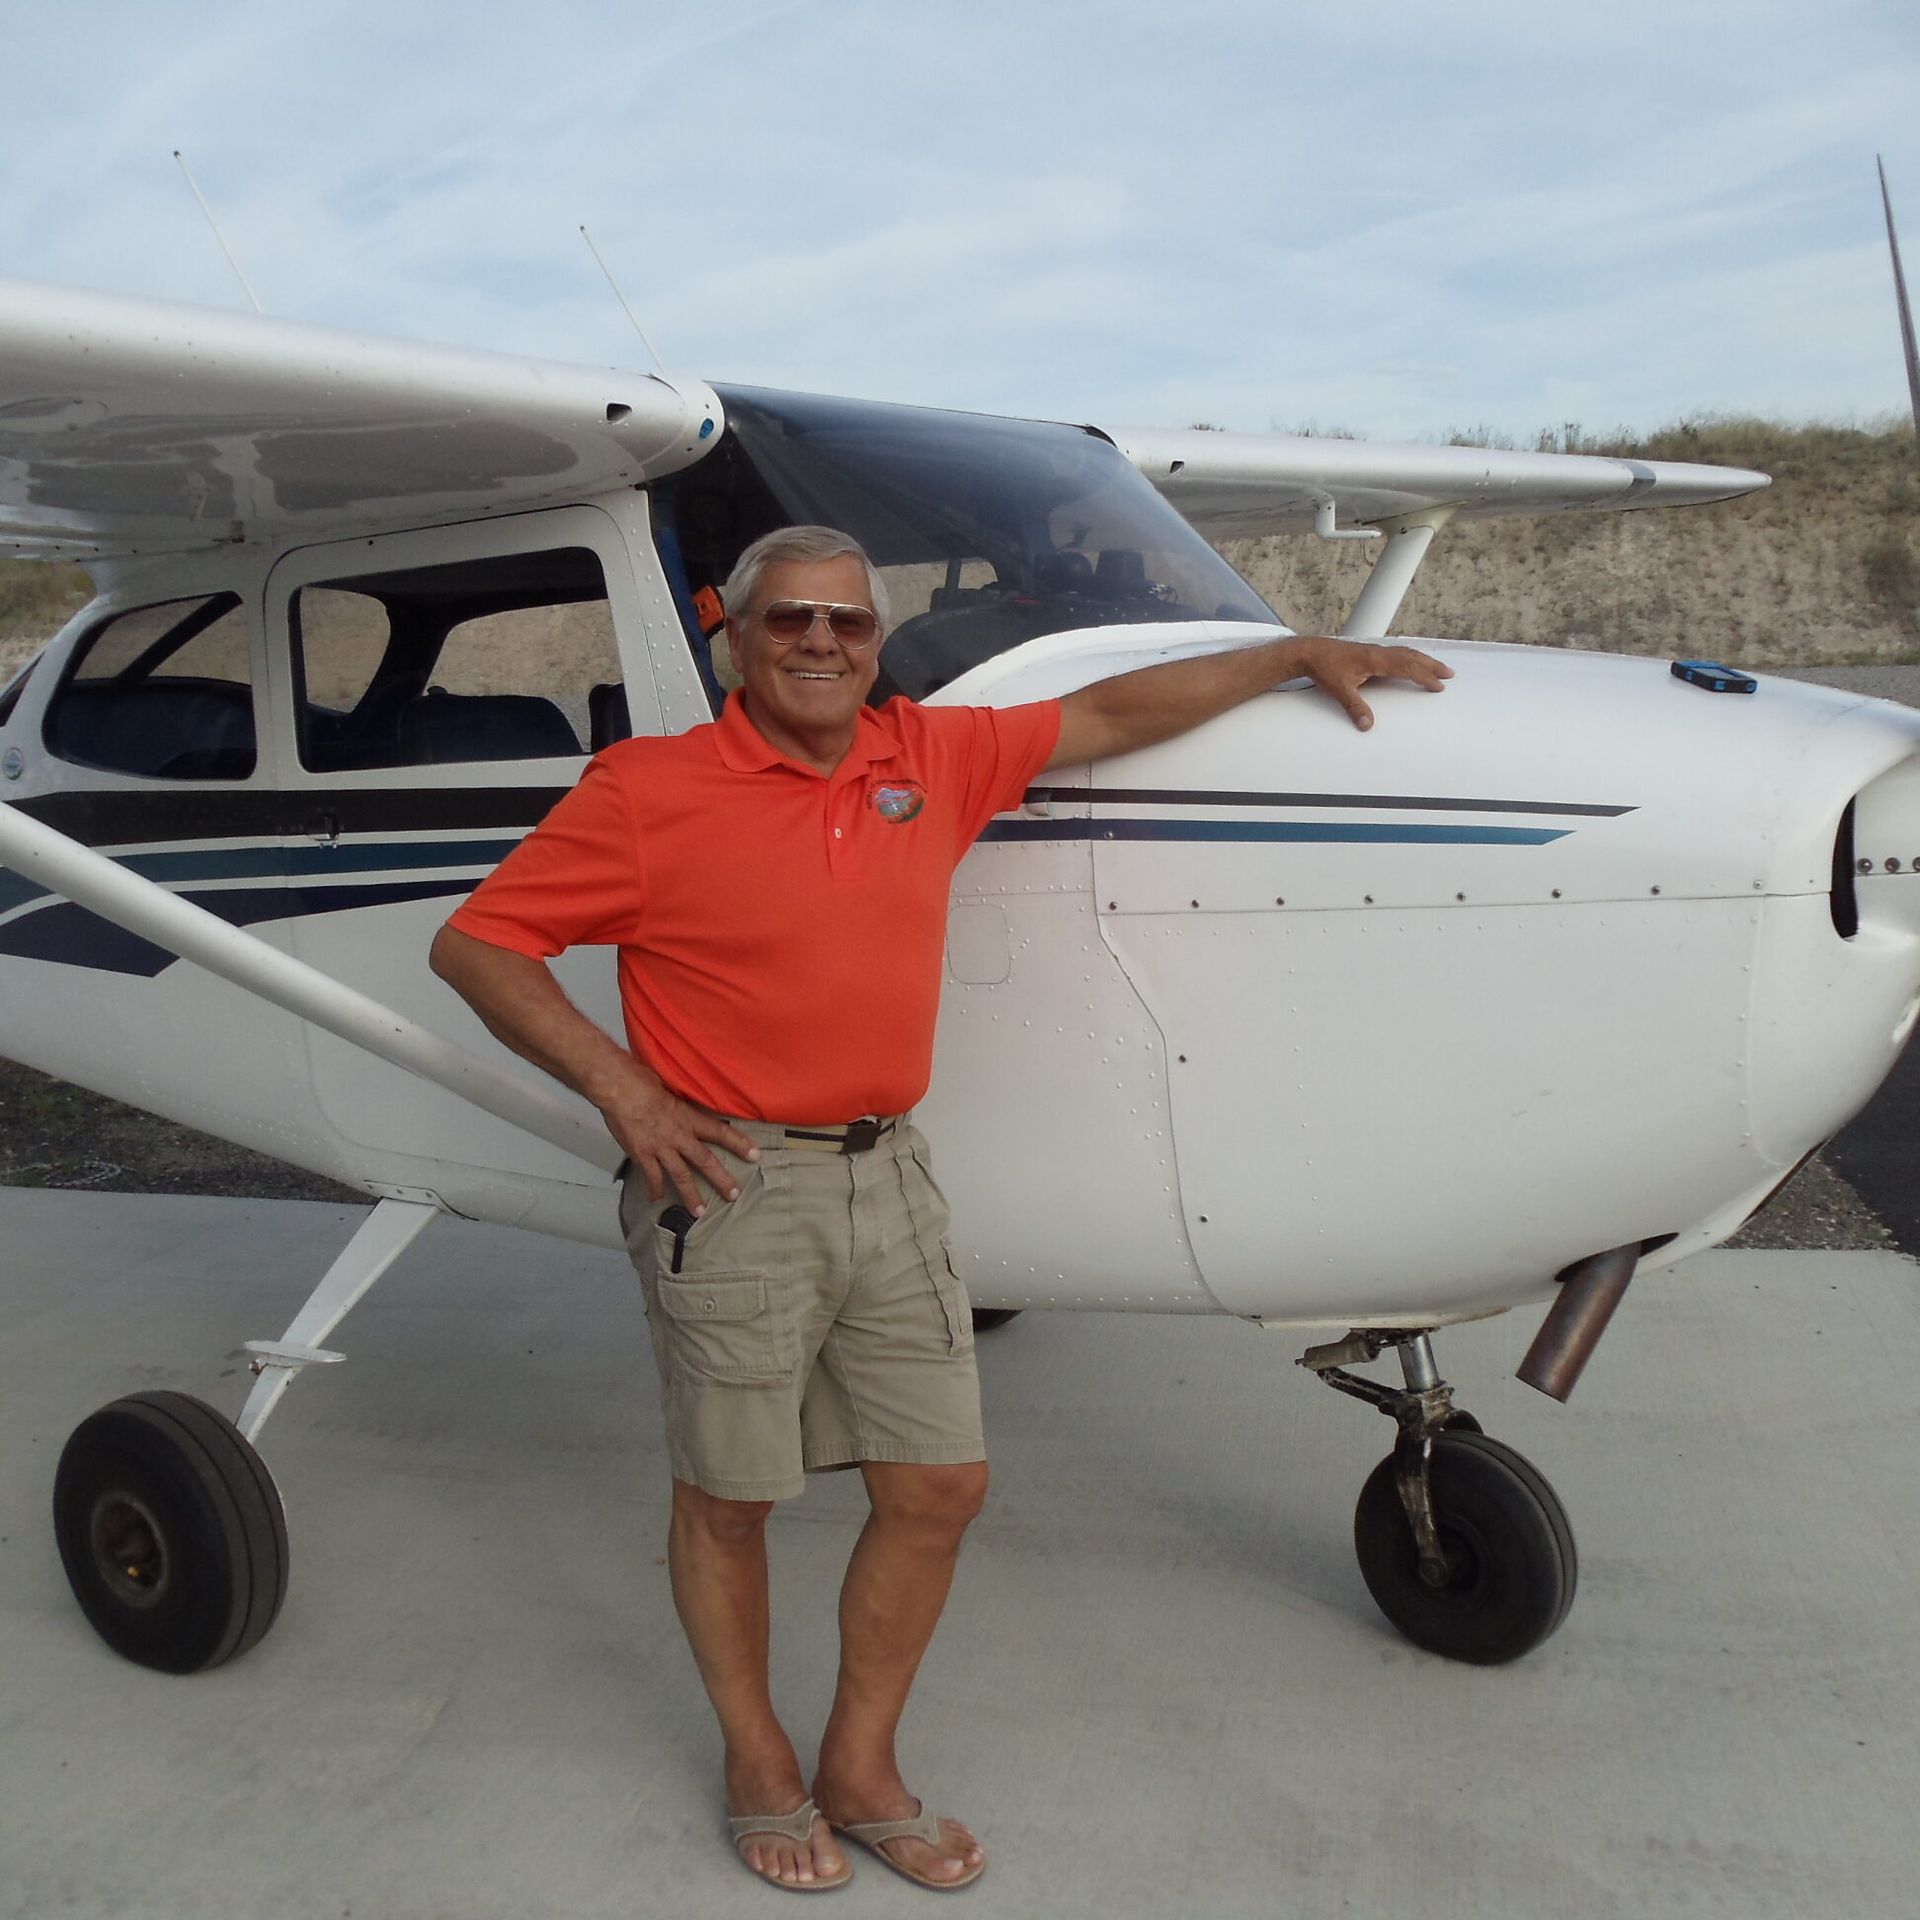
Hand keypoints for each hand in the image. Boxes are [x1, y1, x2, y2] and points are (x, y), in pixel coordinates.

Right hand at [597, 1064, 759, 1214]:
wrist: (620, 1089)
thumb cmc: (643, 1082)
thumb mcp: (670, 1090)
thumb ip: (679, 1105)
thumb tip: (681, 1107)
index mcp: (688, 1118)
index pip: (720, 1132)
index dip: (739, 1143)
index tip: (755, 1154)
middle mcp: (679, 1136)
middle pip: (705, 1161)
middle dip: (721, 1179)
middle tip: (733, 1194)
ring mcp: (661, 1148)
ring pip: (681, 1176)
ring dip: (691, 1195)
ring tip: (699, 1212)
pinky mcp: (642, 1155)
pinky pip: (652, 1177)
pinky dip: (654, 1189)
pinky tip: (657, 1199)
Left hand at [1291, 635, 1451, 730]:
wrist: (1309, 652)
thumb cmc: (1324, 668)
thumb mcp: (1339, 690)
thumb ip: (1354, 707)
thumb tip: (1367, 725)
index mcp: (1375, 659)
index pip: (1407, 668)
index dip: (1424, 676)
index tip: (1439, 685)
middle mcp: (1378, 652)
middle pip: (1411, 657)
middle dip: (1431, 666)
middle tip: (1449, 673)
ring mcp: (1374, 650)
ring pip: (1405, 653)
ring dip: (1422, 660)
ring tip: (1437, 667)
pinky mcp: (1369, 652)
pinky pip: (1396, 652)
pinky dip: (1410, 656)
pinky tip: (1411, 660)